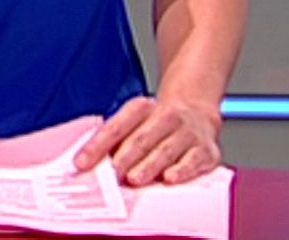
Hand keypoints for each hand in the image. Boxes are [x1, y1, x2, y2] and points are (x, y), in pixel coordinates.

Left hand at [74, 96, 222, 185]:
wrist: (196, 114)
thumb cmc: (156, 126)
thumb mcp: (133, 125)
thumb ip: (113, 143)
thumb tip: (88, 166)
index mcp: (140, 108)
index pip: (115, 127)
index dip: (97, 145)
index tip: (81, 162)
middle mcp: (166, 116)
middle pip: (141, 138)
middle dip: (125, 157)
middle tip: (112, 174)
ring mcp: (187, 132)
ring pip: (166, 150)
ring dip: (149, 165)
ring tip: (135, 179)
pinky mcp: (206, 150)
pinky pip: (194, 160)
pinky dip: (182, 170)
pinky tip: (170, 178)